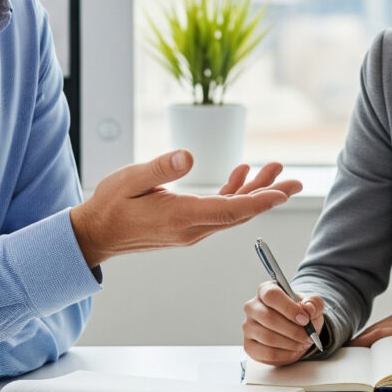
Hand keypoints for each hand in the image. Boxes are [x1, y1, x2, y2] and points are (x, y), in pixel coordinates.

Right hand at [69, 151, 301, 267]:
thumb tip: (189, 157)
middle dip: (270, 195)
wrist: (95, 234)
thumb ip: (160, 168)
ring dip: (255, 190)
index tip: (282, 192)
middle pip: (240, 212)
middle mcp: (192, 228)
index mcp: (181, 217)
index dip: (258, 201)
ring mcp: (191, 229)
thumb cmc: (110, 205)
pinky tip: (241, 172)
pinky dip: (234, 193)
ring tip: (275, 168)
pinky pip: (219, 210)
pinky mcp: (187, 225)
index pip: (229, 210)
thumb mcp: (129, 180)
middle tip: (297, 180)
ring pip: (232, 211)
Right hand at [243, 282, 324, 365]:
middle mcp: (253, 307)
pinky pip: (266, 353)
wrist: (296, 330)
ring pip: (267, 337)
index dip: (288, 308)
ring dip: (290, 343)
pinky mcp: (249, 346)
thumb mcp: (312, 304)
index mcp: (266, 290)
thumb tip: (308, 309)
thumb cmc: (301, 313)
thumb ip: (314, 303)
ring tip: (303, 342)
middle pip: (268, 318)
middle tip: (308, 335)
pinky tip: (294, 350)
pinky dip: (284, 354)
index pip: (271, 295)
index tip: (305, 319)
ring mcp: (248, 327)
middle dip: (292, 330)